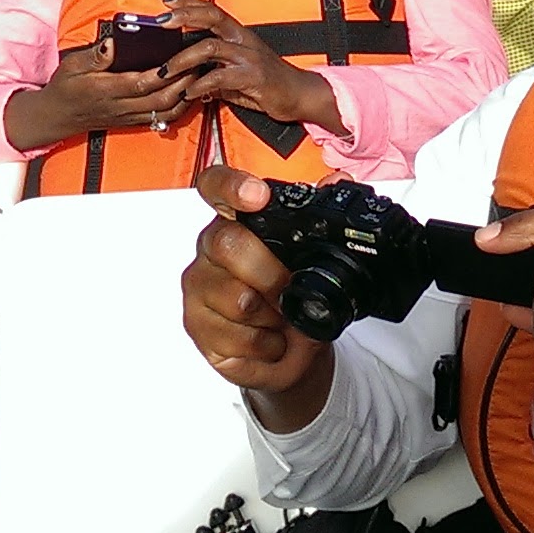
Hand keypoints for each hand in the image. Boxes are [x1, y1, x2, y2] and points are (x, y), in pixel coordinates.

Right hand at [0, 35, 193, 150]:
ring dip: (186, 96)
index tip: (181, 57)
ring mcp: (129, 117)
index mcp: (107, 90)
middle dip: (184, 83)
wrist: (57, 116)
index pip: (143, 83)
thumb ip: (94, 56)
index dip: (165, 73)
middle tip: (199, 62)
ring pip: (166, 112)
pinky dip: (180, 107)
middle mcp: (122, 106)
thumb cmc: (66, 86)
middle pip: (161, 99)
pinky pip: (162, 119)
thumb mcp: (72, 65)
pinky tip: (189, 92)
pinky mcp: (133, 122)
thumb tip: (113, 43)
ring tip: (199, 75)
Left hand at [157, 0, 347, 134]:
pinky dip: (201, 85)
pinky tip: (189, 93)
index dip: (189, 2)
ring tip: (166, 71)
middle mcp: (243, 40)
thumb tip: (190, 79)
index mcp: (239, 35)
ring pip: (210, 47)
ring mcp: (249, 57)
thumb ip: (214, 73)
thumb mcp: (237, 75)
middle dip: (184, 15)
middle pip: (211, 17)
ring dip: (184, 58)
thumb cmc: (270, 84)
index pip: (211, 10)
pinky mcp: (253, 77)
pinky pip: (221, 77)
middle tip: (160, 20)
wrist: (300, 95)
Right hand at [182, 166, 333, 425]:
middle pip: (228, 244)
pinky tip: (269, 341)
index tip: (258, 196)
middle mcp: (210, 248)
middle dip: (271, 273)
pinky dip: (265, 345)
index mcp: (235, 220)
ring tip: (280, 320)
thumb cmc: (294, 298)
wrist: (290, 352)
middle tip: (289, 291)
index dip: (232, 186)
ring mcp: (199, 287)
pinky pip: (234, 337)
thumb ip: (321, 217)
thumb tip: (336, 180)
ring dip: (272, 317)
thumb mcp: (314, 260)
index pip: (215, 186)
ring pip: (236, 298)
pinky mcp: (197, 326)